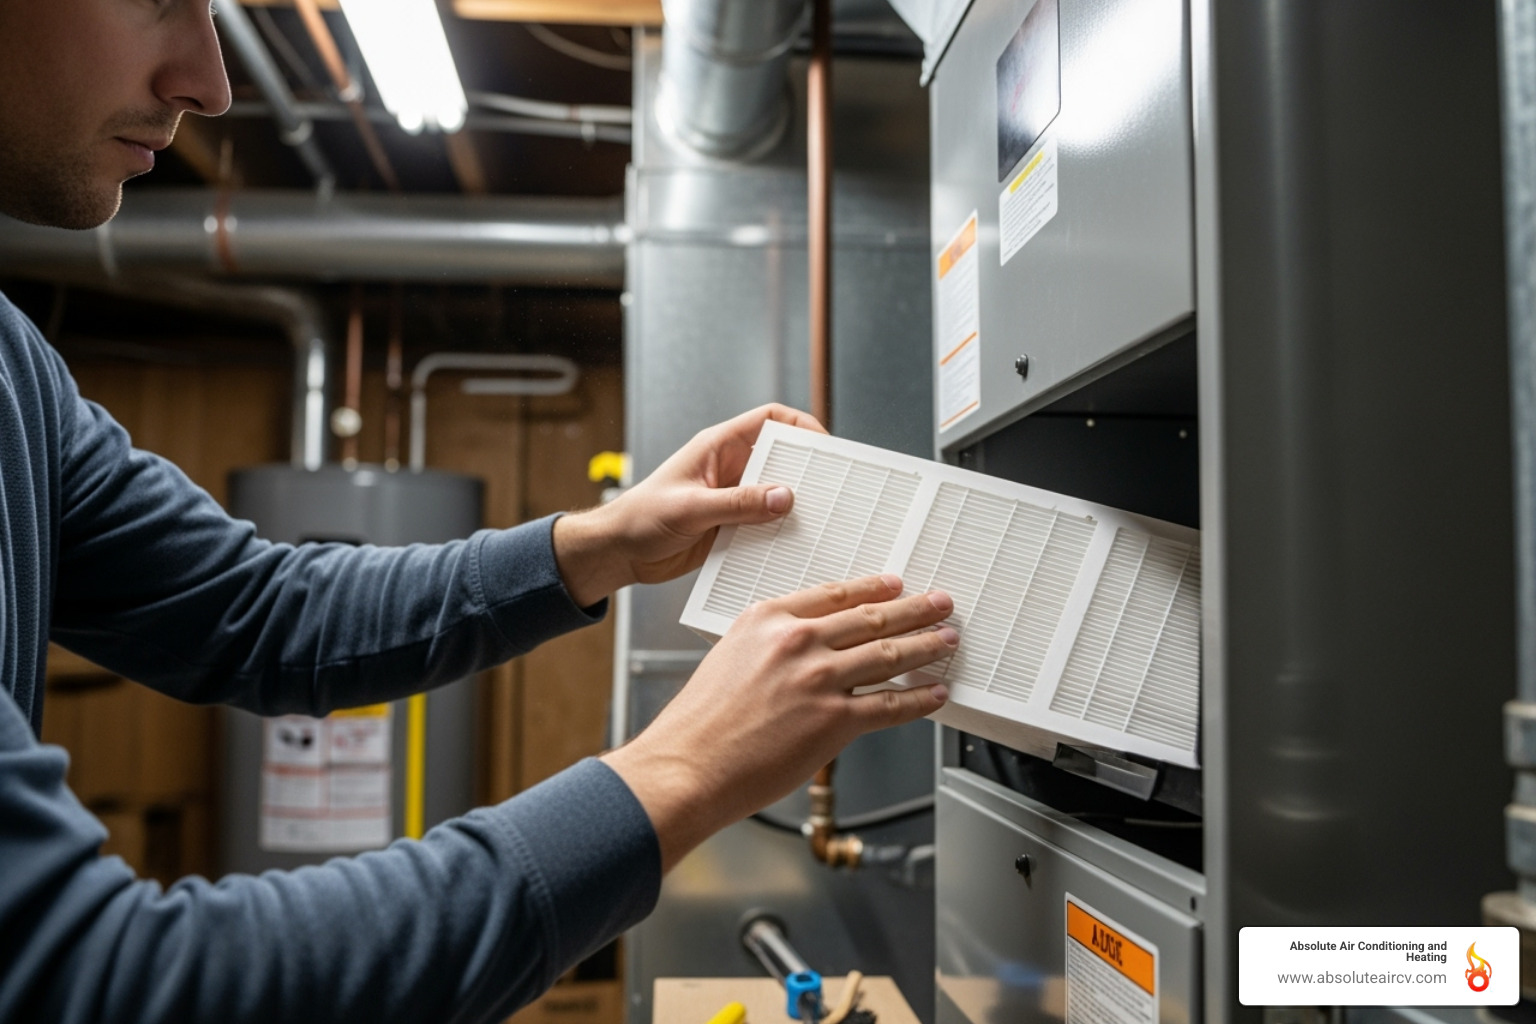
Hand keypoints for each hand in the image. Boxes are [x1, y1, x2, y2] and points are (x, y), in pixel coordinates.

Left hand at [552, 404, 825, 606]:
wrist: (618, 553)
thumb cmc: (639, 518)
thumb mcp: (690, 508)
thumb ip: (737, 503)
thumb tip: (783, 496)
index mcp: (718, 447)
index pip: (770, 420)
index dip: (802, 427)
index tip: (827, 447)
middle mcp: (729, 469)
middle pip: (782, 460)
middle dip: (808, 472)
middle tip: (834, 489)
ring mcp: (732, 498)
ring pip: (777, 496)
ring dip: (796, 508)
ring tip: (820, 522)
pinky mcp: (731, 526)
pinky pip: (765, 526)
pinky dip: (781, 535)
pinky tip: (793, 547)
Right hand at [602, 574, 957, 870]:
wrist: (687, 766)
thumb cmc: (701, 723)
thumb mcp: (730, 656)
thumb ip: (770, 644)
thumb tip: (807, 647)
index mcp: (767, 619)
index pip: (835, 595)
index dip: (873, 588)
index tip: (895, 584)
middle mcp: (797, 642)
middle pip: (871, 618)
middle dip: (914, 609)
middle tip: (940, 604)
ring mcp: (818, 680)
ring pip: (888, 655)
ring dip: (925, 647)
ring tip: (946, 640)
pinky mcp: (833, 722)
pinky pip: (889, 706)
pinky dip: (919, 700)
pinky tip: (934, 694)